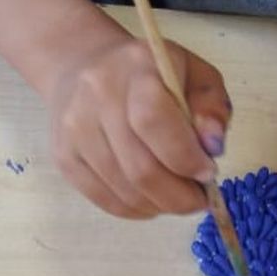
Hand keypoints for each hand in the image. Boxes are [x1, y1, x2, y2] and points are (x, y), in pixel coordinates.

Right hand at [47, 34, 231, 217]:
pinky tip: (152, 200)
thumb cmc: (152, 74)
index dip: (185, 157)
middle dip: (179, 196)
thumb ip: (211, 108)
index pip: (153, 120)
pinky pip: (104, 199)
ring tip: (178, 198)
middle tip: (199, 199)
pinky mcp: (63, 156)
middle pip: (140, 167)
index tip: (207, 171)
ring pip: (124, 190)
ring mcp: (75, 128)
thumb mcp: (195, 74)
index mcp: (136, 67)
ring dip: (160, 205)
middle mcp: (97, 95)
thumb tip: (213, 148)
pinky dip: (135, 210)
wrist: (83, 65)